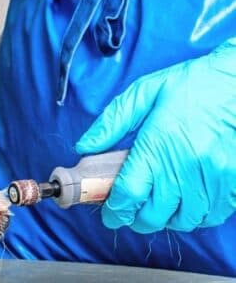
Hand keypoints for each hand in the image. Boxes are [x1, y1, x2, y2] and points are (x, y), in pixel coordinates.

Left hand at [76, 39, 235, 232]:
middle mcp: (185, 167)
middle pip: (154, 215)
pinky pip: (211, 216)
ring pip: (184, 221)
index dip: (115, 211)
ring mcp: (213, 179)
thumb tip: (85, 146)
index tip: (109, 214)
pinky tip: (186, 200)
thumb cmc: (192, 85)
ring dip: (166, 218)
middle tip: (130, 209)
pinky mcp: (233, 184)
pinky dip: (195, 216)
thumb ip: (111, 122)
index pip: (129, 194)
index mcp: (157, 145)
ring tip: (158, 204)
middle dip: (136, 218)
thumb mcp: (143, 93)